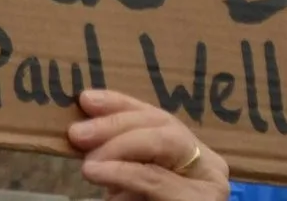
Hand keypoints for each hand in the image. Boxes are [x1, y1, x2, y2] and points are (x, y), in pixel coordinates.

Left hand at [65, 89, 230, 200]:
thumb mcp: (131, 187)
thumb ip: (119, 160)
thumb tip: (83, 128)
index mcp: (195, 157)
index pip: (158, 117)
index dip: (121, 103)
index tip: (85, 98)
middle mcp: (210, 167)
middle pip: (163, 124)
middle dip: (116, 122)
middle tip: (77, 132)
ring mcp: (210, 187)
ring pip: (164, 143)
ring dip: (117, 145)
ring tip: (85, 158)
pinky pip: (156, 180)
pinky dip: (124, 172)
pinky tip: (98, 171)